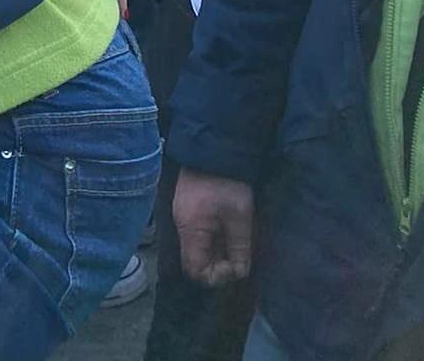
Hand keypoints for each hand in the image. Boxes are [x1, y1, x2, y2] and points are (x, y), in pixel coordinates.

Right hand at [174, 169, 253, 286]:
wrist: (213, 147)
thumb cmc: (227, 182)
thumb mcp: (240, 216)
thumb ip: (240, 247)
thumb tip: (241, 272)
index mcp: (191, 230)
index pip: (195, 271)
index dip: (217, 276)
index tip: (235, 266)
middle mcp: (181, 226)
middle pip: (196, 260)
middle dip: (219, 264)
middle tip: (239, 256)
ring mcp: (183, 216)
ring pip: (198, 248)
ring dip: (218, 251)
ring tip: (236, 243)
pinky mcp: (188, 208)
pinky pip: (199, 234)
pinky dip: (214, 239)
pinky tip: (228, 231)